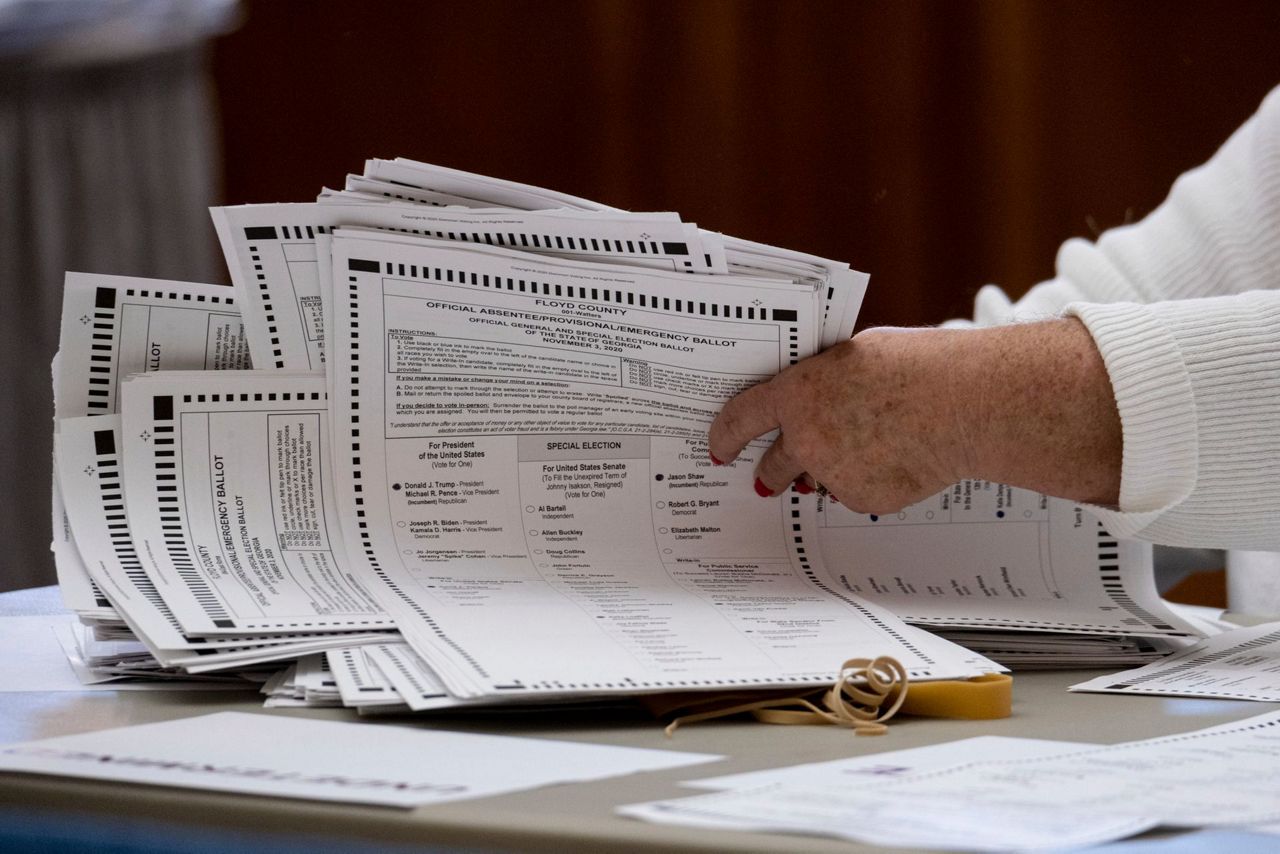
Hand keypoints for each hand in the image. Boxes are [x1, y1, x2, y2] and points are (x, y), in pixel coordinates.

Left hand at [708, 320, 1121, 512]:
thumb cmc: (919, 366)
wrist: (966, 402)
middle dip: (769, 473)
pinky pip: (855, 493)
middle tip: (767, 478)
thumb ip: (824, 381)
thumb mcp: (855, 356)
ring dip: (827, 473)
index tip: (718, 449)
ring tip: (865, 450)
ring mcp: (832, 473)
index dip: (725, 436)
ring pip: (818, 480)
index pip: (741, 418)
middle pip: (771, 465)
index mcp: (797, 393)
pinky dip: (869, 482)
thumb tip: (816, 398)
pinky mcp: (863, 498)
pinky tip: (899, 458)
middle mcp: (805, 438)